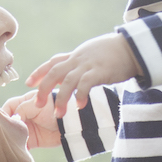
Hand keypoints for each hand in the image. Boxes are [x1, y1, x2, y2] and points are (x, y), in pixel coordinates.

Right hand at [0, 94, 61, 148]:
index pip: (8, 107)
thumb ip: (21, 109)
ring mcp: (27, 128)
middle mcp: (23, 115)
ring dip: (11, 138)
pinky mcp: (32, 141)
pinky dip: (18, 148)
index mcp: (23, 102)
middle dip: (5, 128)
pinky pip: (21, 145)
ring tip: (12, 141)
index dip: (3, 113)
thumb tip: (10, 120)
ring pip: (13, 134)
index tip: (2, 121)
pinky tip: (18, 149)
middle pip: (8, 121)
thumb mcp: (36, 105)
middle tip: (6, 133)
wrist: (70, 123)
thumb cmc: (53, 108)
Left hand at [25, 33, 139, 116]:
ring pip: (67, 81)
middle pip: (53, 72)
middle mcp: (78, 59)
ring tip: (59, 114)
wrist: (133, 47)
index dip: (39, 72)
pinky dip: (80, 95)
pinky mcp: (100, 70)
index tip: (28, 83)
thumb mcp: (93, 55)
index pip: (52, 62)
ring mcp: (88, 64)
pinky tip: (80, 106)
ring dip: (61, 98)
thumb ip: (81, 63)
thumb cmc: (115, 52)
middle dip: (43, 88)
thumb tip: (73, 74)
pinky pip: (85, 84)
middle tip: (38, 104)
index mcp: (76, 56)